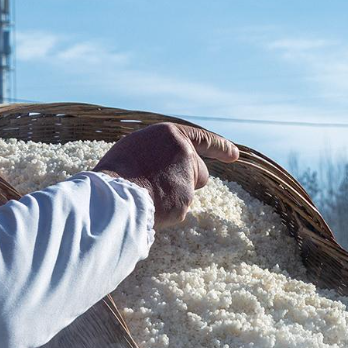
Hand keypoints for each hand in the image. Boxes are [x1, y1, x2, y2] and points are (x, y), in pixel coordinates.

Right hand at [96, 123, 238, 227]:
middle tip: (162, 186)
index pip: (204, 139)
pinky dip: (166, 211)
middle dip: (189, 182)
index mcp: (171, 135)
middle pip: (200, 173)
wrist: (112, 194)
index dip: (221, 147)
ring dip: (174, 197)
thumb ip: (160, 153)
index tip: (235, 155)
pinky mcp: (184, 202)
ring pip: (187, 194)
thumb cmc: (116, 171)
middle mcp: (184, 154)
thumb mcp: (136, 149)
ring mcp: (186, 179)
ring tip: (147, 195)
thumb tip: (168, 168)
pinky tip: (149, 206)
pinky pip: (177, 210)